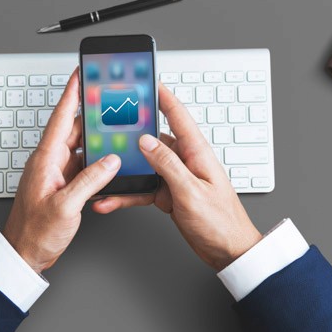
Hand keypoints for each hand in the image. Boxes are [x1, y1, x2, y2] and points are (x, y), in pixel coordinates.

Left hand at [3, 70, 120, 272]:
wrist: (23, 255)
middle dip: (91, 113)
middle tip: (109, 98)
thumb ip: (90, 181)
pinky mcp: (62, 186)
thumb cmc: (34, 233)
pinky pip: (82, 165)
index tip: (80, 72)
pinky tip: (109, 162)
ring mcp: (56, 174)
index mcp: (45, 160)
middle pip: (73, 129)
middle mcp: (49, 162)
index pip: (60, 117)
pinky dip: (96, 161)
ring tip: (115, 128)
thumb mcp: (65, 206)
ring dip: (96, 139)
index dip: (71, 93)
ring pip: (80, 147)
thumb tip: (109, 160)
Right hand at [92, 84, 261, 270]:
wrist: (228, 251)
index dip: (162, 95)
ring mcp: (175, 177)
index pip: (177, 115)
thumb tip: (146, 141)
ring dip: (124, 169)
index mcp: (196, 152)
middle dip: (131, 132)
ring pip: (143, 165)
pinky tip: (111, 199)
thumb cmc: (221, 222)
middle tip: (109, 122)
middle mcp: (185, 160)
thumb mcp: (191, 192)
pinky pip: (142, 188)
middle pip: (153, 138)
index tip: (147, 80)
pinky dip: (127, 194)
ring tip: (103, 168)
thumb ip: (168, 164)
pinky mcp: (168, 194)